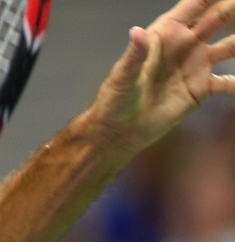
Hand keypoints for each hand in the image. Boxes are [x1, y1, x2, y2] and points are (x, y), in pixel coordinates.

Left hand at [88, 0, 234, 152]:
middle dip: (233, 8)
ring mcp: (197, 65)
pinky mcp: (202, 89)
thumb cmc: (116, 99)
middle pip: (219, 18)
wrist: (120, 131)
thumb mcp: (123, 76)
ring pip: (231, 45)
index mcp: (167, 32)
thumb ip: (135, 54)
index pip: (195, 4)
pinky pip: (229, 82)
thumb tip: (137, 32)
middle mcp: (187, 43)